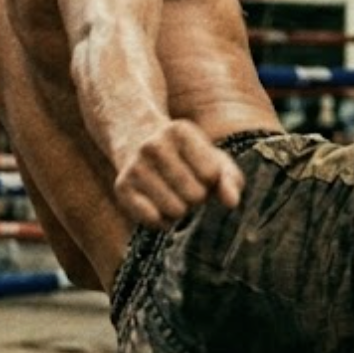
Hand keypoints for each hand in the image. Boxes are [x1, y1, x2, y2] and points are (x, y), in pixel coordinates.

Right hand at [113, 121, 243, 228]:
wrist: (137, 140)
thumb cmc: (187, 156)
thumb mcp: (213, 158)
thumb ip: (230, 180)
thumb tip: (232, 203)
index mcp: (180, 131)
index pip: (211, 175)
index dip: (212, 179)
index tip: (202, 170)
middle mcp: (152, 146)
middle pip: (195, 196)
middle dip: (198, 196)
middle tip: (187, 183)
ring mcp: (134, 166)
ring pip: (175, 211)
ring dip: (181, 209)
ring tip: (173, 192)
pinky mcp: (121, 187)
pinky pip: (153, 220)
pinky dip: (163, 221)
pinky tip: (159, 204)